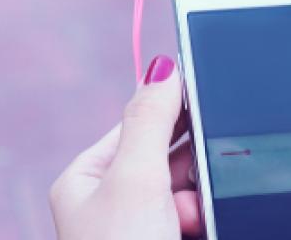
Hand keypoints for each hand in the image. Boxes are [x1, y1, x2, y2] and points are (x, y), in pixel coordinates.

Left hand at [50, 55, 200, 239]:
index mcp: (84, 180)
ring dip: (197, 200)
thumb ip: (150, 121)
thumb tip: (162, 68)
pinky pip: (198, 218)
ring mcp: (140, 227)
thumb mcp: (135, 180)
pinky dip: (206, 219)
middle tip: (195, 181)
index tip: (206, 92)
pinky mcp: (165, 239)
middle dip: (189, 170)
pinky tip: (200, 228)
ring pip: (187, 192)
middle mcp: (109, 203)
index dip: (172, 111)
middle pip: (167, 160)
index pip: (136, 125)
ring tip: (187, 220)